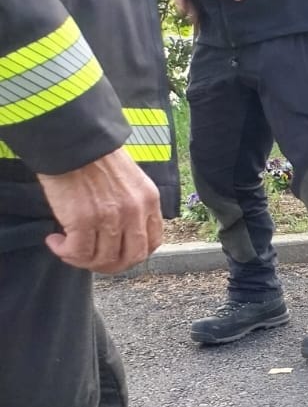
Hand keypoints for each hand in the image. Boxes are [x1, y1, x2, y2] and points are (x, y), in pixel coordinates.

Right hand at [37, 148, 162, 273]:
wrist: (71, 141)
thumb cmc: (95, 158)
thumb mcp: (130, 180)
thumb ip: (133, 205)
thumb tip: (123, 233)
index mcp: (149, 201)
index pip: (153, 242)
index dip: (134, 255)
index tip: (118, 254)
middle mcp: (134, 212)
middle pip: (132, 257)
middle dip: (111, 265)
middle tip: (91, 260)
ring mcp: (110, 218)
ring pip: (104, 259)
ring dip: (83, 260)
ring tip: (68, 249)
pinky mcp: (83, 220)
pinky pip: (78, 252)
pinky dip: (65, 253)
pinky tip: (55, 242)